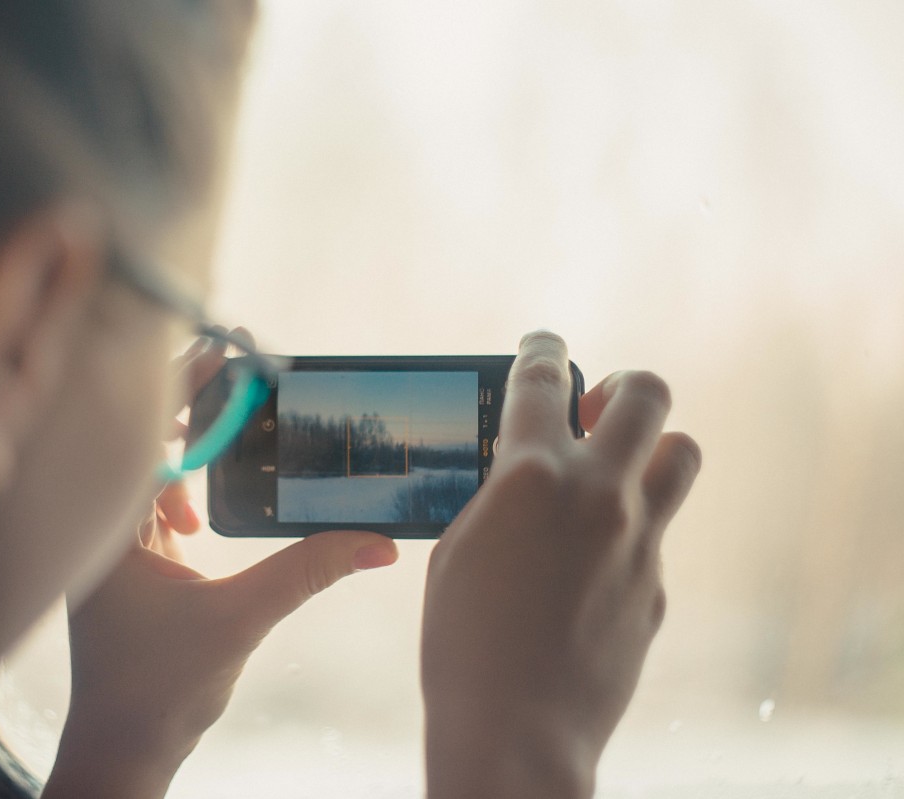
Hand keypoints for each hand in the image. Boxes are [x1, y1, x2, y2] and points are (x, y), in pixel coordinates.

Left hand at [42, 336, 399, 798]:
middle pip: (144, 438)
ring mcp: (109, 544)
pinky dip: (182, 493)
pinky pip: (152, 503)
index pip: (147, 431)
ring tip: (231, 449)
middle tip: (240, 377)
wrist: (123, 747)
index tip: (227, 349)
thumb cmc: (159, 689)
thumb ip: (308, 572)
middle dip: (190, 406)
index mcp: (110, 528)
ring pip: (148, 470)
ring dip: (189, 454)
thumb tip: (378, 541)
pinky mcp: (123, 562)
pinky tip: (204, 524)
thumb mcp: (241, 619)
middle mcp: (99, 527)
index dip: (185, 384)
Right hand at [421, 332, 700, 798]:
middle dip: (623, 386)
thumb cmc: (462, 642)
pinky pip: (656, 535)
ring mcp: (639, 540)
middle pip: (647, 395)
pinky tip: (588, 570)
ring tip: (615, 474)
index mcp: (531, 475)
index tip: (544, 343)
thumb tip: (522, 477)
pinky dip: (629, 533)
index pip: (542, 378)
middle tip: (597, 409)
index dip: (543, 348)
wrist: (516, 732)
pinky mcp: (656, 586)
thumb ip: (498, 498)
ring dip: (651, 449)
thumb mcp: (458, 548)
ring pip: (682, 454)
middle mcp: (598, 493)